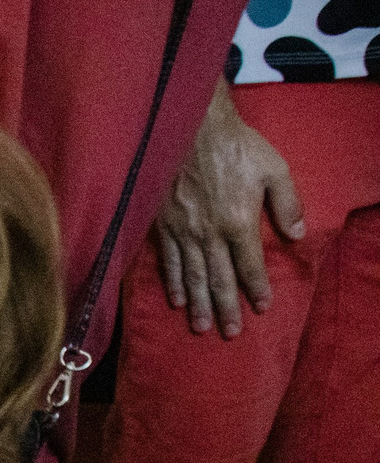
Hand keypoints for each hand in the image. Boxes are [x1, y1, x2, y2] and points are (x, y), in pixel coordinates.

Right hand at [153, 84, 304, 338]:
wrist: (193, 130)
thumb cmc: (238, 147)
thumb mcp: (275, 168)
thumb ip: (287, 203)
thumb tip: (298, 235)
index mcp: (239, 221)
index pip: (249, 265)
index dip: (257, 288)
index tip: (262, 307)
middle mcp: (210, 234)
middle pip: (219, 279)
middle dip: (226, 308)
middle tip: (230, 332)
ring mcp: (185, 233)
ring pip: (193, 277)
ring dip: (198, 305)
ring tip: (201, 327)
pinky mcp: (165, 227)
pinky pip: (169, 262)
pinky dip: (173, 283)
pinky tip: (177, 300)